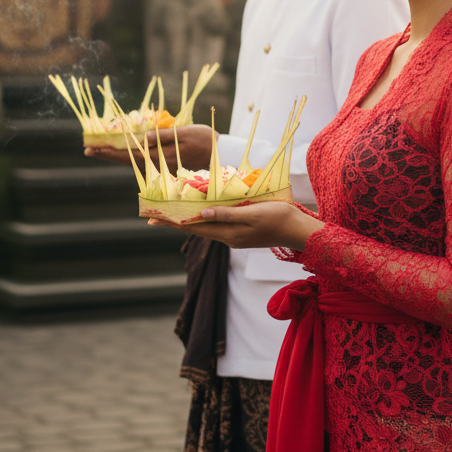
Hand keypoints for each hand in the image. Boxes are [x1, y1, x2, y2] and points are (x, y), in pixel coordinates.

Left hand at [86, 124, 216, 174]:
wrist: (223, 156)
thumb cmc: (207, 142)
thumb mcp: (186, 134)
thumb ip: (163, 137)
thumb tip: (141, 138)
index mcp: (161, 157)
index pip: (129, 155)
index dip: (109, 152)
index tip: (91, 148)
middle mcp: (159, 166)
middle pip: (127, 160)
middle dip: (107, 155)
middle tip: (87, 150)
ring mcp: (162, 168)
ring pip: (134, 162)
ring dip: (116, 156)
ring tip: (100, 151)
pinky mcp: (167, 166)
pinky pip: (143, 162)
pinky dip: (130, 157)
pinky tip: (124, 153)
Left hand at [148, 201, 322, 250]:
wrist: (299, 231)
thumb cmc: (279, 218)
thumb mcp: (253, 214)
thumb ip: (228, 214)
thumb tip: (201, 214)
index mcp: (229, 234)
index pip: (194, 227)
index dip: (173, 222)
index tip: (152, 217)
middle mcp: (229, 237)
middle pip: (196, 229)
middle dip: (174, 222)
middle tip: (152, 217)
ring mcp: (236, 236)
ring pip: (206, 228)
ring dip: (188, 221)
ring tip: (172, 215)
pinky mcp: (243, 232)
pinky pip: (217, 225)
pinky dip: (204, 219)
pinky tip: (201, 214)